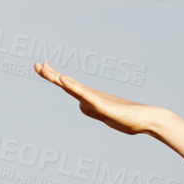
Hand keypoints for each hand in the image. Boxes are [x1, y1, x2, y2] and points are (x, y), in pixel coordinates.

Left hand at [34, 63, 165, 135]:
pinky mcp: (100, 104)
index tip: (42, 67)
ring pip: (72, 87)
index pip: (67, 86)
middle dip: (50, 74)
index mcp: (89, 98)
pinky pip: (83, 94)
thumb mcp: (103, 115)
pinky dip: (72, 86)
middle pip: (66, 83)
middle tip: (36, 64)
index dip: (54, 77)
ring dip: (57, 78)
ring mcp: (95, 99)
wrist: (146, 119)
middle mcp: (90, 96)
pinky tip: (63, 80)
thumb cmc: (127, 118)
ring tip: (44, 69)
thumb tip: (81, 105)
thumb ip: (91, 109)